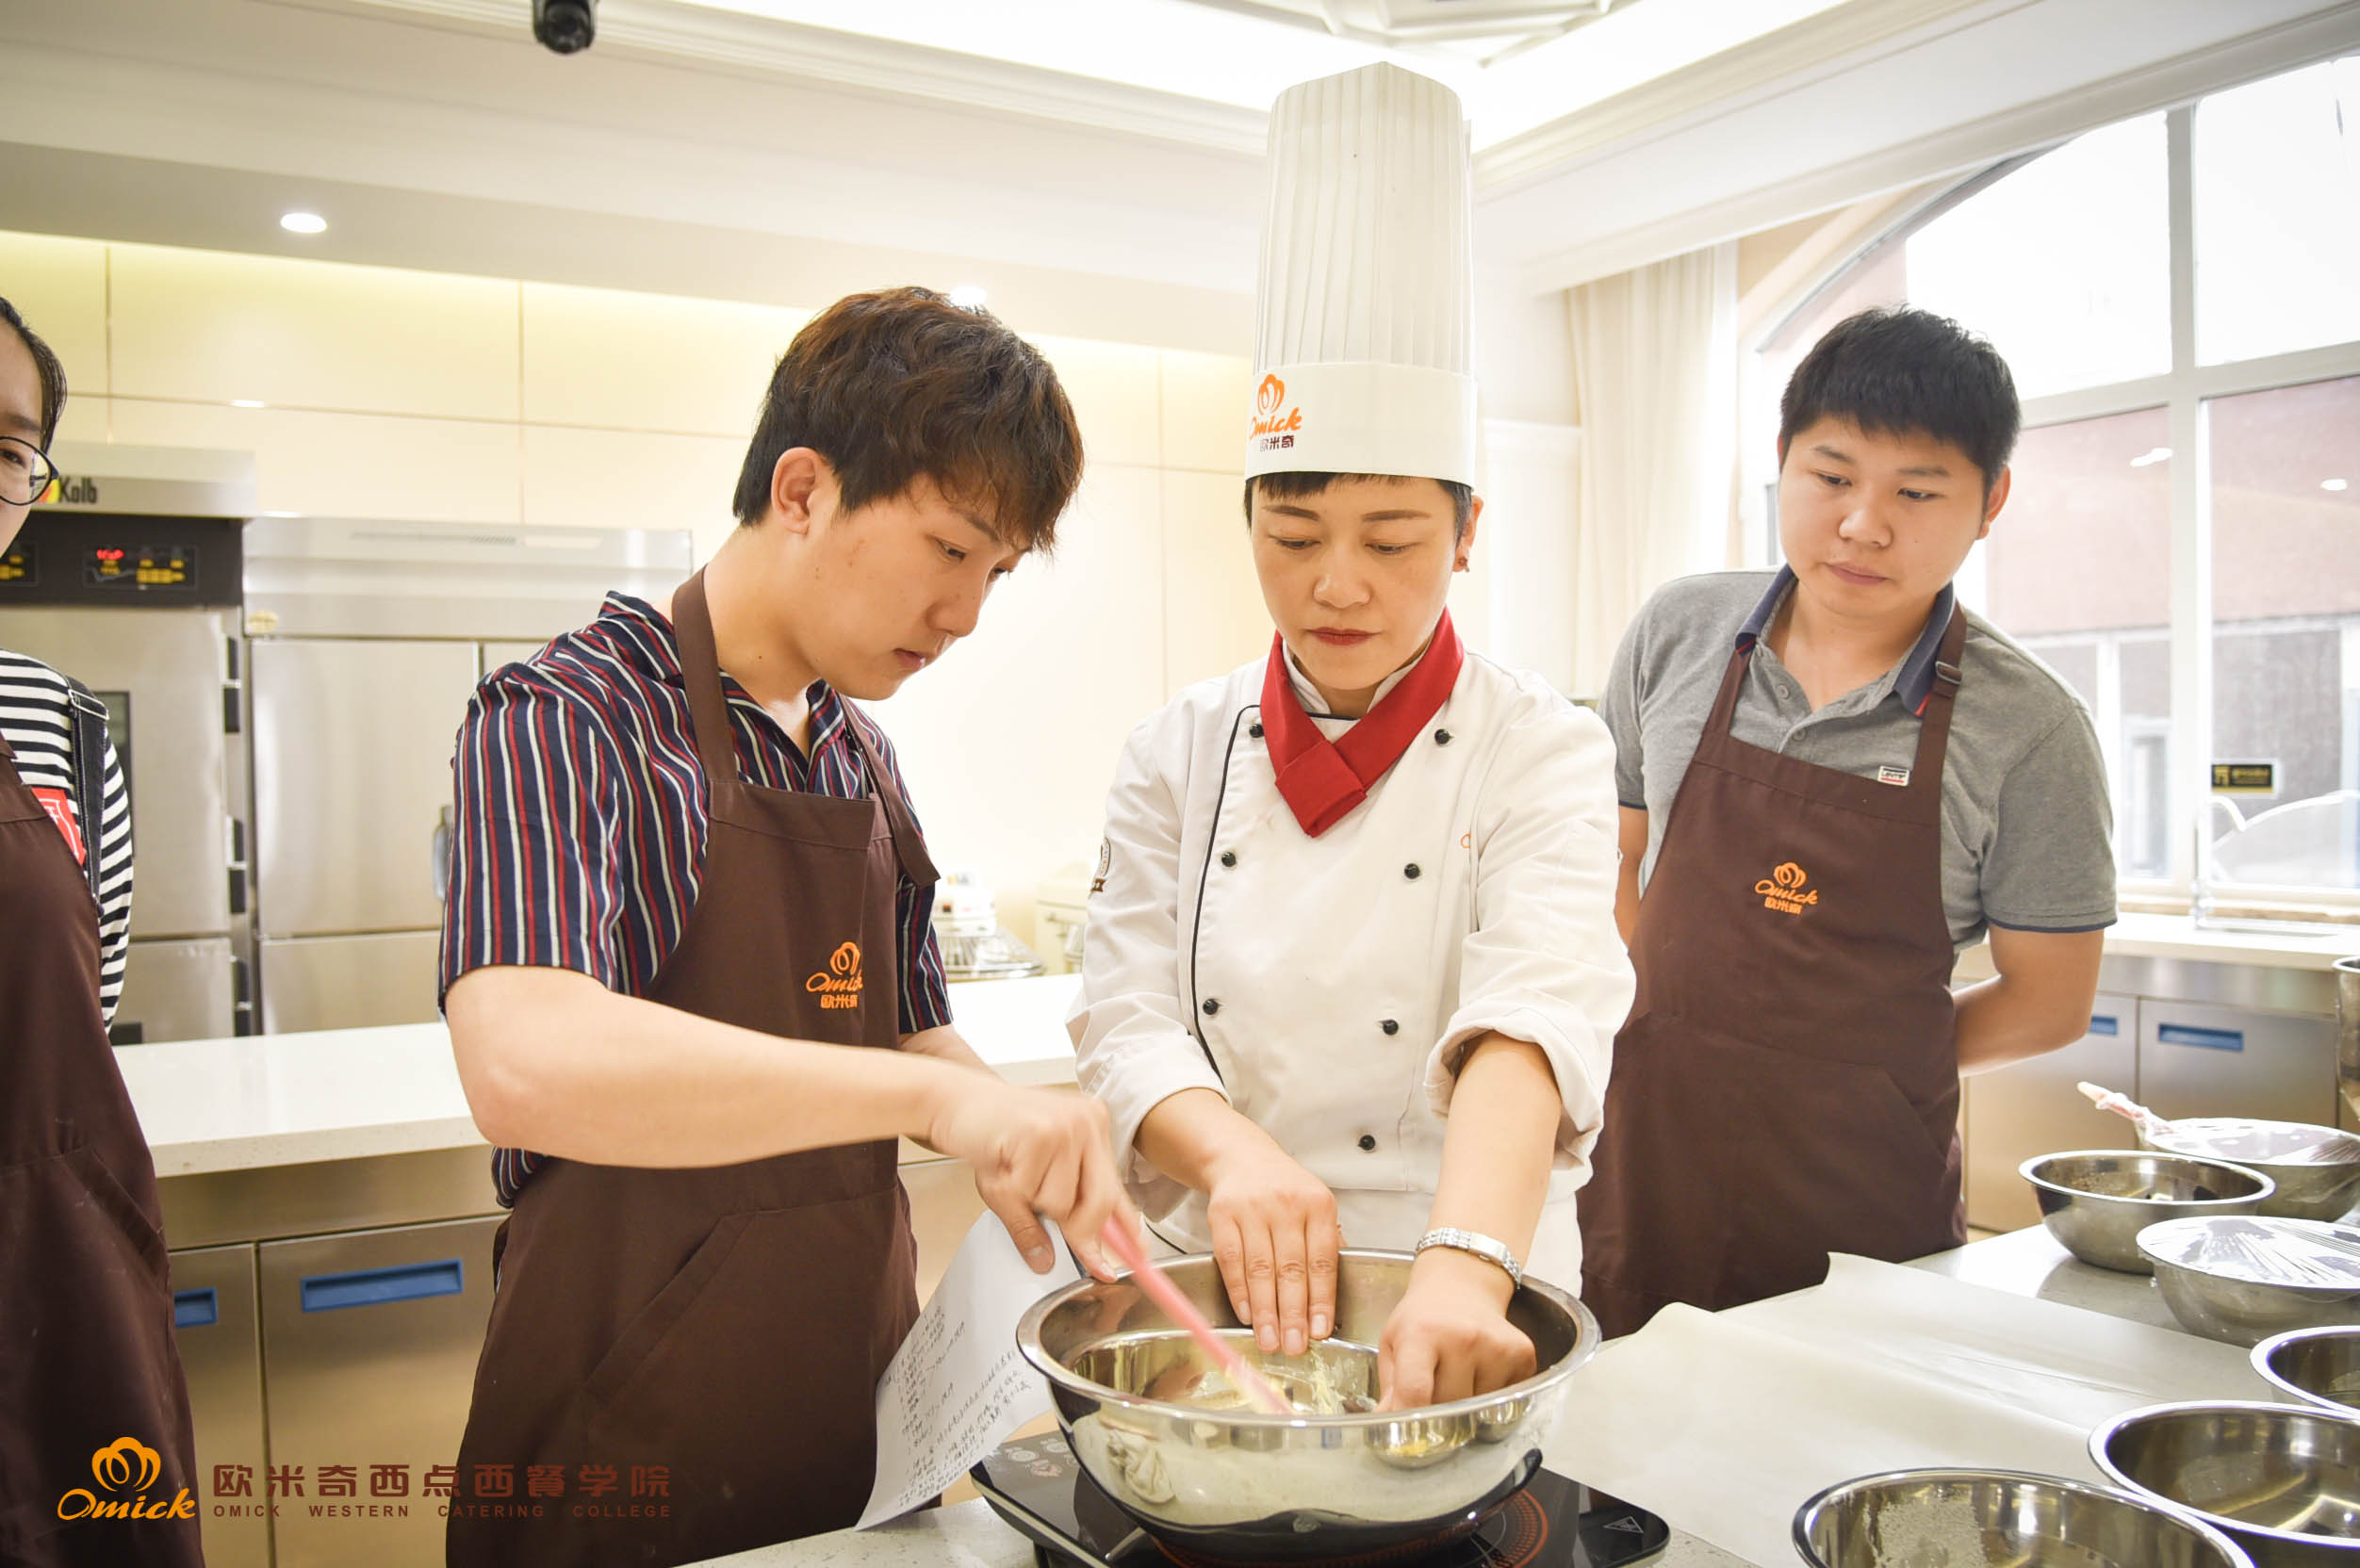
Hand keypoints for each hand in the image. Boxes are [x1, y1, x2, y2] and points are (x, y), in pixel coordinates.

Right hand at [927, 1079, 1132, 1280]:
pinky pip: (1030, 1192)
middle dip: (1076, 1231)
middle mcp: (1087, 1123)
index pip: (1117, 1189)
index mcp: (1093, 1128)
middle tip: (1051, 1228)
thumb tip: (1055, 1258)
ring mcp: (1066, 1126)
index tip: (1137, 1257)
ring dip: (1031, 1201)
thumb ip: (1054, 1213)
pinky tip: (1002, 1162)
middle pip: (1100, 1201)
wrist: (955, 1101)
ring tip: (1014, 1171)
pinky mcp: (1039, 1133)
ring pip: (1061, 1203)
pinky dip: (1010, 1190)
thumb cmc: (993, 1134)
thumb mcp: (1030, 1177)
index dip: (1127, 1230)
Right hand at [1201, 1128, 1338, 1358]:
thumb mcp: (1316, 1206)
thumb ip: (1325, 1246)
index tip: (1321, 1331)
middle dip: (1293, 1315)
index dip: (1321, 1300)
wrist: (1242, 1157)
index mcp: (1318, 1204)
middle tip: (1294, 1346)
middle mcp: (1286, 1205)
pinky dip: (1239, 1292)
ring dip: (1265, 1312)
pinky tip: (1247, 1315)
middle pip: (1291, 1269)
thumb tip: (1329, 1302)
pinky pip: (1231, 1261)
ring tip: (1270, 1341)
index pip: (1322, 1261)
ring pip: (1260, 1270)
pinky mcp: (1222, 1215)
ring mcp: (1252, 1209)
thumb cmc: (1285, 1190)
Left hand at [1376, 1246, 1533, 1410]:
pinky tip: (1482, 1369)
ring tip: (1459, 1372)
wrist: (1462, 1287)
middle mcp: (1463, 1337)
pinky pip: (1505, 1398)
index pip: (1416, 1391)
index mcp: (1422, 1333)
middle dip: (1438, 1407)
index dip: (1410, 1418)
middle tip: (1434, 1385)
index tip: (1407, 1434)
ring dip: (1467, 1401)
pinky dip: (1492, 1394)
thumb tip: (1388, 1424)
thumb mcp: (1393, 1342)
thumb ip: (1390, 1387)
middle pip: (1449, 1406)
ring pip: (1478, 1407)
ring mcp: (1496, 1346)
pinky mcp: (1522, 1353)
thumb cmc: (1423, 1318)